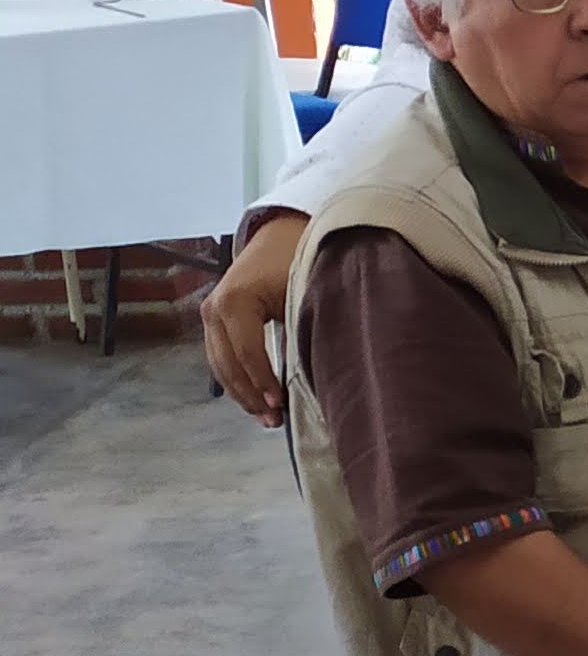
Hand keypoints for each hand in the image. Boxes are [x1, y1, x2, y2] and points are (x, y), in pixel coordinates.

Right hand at [201, 222, 299, 423]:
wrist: (282, 233)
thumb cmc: (298, 260)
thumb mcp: (302, 291)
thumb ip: (299, 330)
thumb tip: (309, 376)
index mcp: (235, 300)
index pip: (247, 352)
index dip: (263, 382)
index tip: (281, 405)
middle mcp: (214, 307)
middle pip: (228, 364)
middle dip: (250, 396)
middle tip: (274, 421)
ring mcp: (210, 313)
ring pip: (220, 365)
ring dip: (242, 394)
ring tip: (267, 418)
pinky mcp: (214, 319)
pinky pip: (222, 357)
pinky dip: (238, 379)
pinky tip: (257, 399)